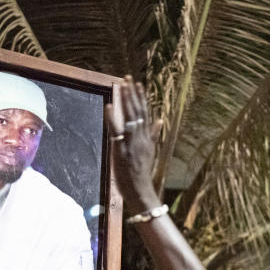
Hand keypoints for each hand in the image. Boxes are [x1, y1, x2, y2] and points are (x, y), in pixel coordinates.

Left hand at [105, 78, 160, 214]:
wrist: (141, 191)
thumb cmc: (143, 173)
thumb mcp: (150, 151)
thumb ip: (154, 134)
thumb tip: (160, 120)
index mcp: (147, 138)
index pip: (145, 113)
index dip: (141, 98)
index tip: (138, 84)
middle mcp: (141, 138)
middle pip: (137, 111)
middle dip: (132, 94)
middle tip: (128, 77)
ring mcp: (132, 143)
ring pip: (129, 117)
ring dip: (125, 100)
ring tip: (121, 85)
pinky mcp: (122, 150)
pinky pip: (117, 131)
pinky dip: (112, 118)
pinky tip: (109, 106)